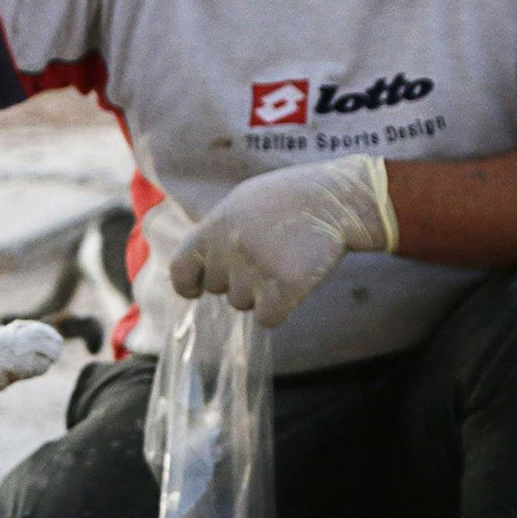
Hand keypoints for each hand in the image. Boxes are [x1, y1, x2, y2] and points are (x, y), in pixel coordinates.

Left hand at [171, 155, 398, 327]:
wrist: (336, 199)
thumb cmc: (290, 199)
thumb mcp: (241, 203)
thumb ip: (216, 233)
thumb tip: (198, 266)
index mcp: (213, 227)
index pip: (180, 270)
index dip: (189, 284)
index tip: (197, 290)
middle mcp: (228, 250)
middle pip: (218, 290)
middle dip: (238, 281)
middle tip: (267, 257)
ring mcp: (255, 270)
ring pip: (243, 305)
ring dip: (261, 293)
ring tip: (285, 261)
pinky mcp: (283, 287)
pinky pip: (268, 318)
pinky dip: (281, 308)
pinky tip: (296, 281)